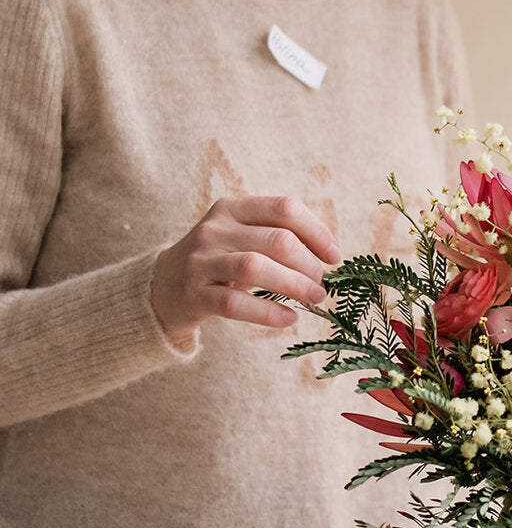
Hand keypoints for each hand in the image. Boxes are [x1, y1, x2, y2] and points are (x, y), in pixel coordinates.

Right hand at [151, 196, 340, 342]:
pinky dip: (267, 312)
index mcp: (232, 208)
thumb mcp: (241, 239)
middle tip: (322, 284)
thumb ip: (277, 238)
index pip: (284, 208)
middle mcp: (214, 229)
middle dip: (308, 263)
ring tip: (315, 298)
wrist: (161, 288)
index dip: (316, 231)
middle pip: (276, 240)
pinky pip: (236, 303)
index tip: (333, 256)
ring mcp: (201, 261)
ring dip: (294, 285)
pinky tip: (288, 318)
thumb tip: (328, 256)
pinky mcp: (193, 294)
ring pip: (256, 267)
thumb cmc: (217, 262)